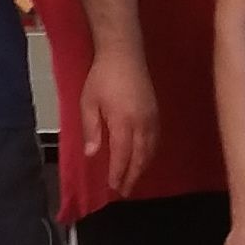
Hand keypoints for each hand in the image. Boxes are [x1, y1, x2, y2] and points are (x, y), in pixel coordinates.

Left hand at [74, 46, 158, 199]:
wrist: (124, 53)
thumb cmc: (102, 77)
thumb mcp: (88, 102)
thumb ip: (91, 129)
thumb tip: (93, 155)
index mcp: (123, 122)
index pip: (122, 156)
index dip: (119, 173)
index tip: (113, 187)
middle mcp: (142, 124)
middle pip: (140, 157)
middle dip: (133, 176)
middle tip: (125, 191)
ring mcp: (152, 118)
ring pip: (150, 150)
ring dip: (142, 167)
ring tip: (133, 179)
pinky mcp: (156, 112)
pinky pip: (155, 140)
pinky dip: (150, 154)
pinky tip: (144, 158)